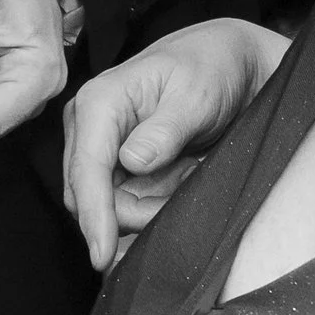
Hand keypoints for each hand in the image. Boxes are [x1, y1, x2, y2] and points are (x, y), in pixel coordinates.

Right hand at [61, 18, 288, 269]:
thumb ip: (164, 129)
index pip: (87, 169)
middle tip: (178, 210)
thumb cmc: (210, 68)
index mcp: (99, 103)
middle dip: (128, 218)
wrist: (227, 61)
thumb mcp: (196, 95)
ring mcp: (103, 147)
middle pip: (89, 195)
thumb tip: (131, 160)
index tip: (102, 253)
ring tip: (188, 183)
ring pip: (109, 205)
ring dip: (146, 213)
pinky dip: (153, 208)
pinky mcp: (120, 164)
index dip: (94, 215)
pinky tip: (180, 187)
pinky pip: (127, 202)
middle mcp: (90, 127)